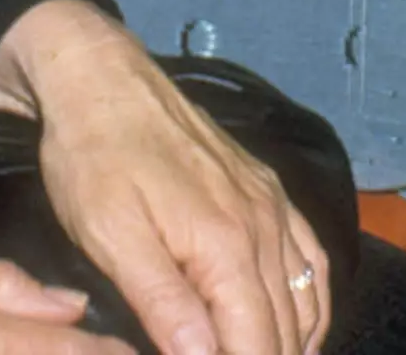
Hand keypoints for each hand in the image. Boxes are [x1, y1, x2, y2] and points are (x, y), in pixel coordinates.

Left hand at [0, 1, 329, 354]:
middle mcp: (264, 225)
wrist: (103, 77)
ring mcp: (270, 202)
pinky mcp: (266, 187)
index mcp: (226, 244)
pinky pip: (308, 256)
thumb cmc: (95, 158)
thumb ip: (163, 303)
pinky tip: (295, 326)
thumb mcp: (111, 235)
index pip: (257, 344)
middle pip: (285, 328)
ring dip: (292, 344)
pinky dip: (310, 302)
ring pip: (306, 297)